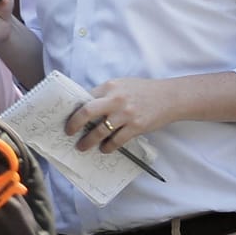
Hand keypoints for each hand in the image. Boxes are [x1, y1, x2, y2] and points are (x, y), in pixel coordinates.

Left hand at [66, 78, 180, 154]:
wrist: (170, 97)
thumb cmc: (142, 91)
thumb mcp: (120, 85)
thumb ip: (104, 94)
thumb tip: (84, 105)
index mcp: (109, 87)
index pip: (84, 98)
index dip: (73, 109)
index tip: (65, 117)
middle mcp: (116, 100)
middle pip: (87, 112)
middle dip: (74, 124)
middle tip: (68, 132)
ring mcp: (126, 114)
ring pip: (101, 130)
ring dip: (89, 141)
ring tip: (82, 147)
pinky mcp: (137, 127)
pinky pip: (118, 140)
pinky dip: (108, 146)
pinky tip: (104, 149)